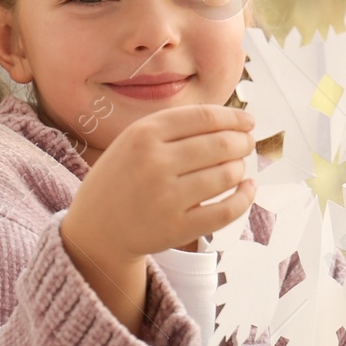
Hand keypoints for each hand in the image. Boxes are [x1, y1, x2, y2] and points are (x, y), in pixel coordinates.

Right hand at [62, 103, 256, 263]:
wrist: (96, 229)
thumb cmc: (123, 178)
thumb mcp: (134, 140)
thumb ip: (175, 127)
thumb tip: (231, 121)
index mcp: (144, 134)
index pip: (204, 117)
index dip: (234, 118)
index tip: (248, 122)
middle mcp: (155, 162)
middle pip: (220, 144)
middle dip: (242, 142)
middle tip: (247, 144)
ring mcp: (166, 197)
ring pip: (226, 175)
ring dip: (240, 168)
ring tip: (238, 167)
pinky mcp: (177, 228)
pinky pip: (226, 210)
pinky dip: (244, 197)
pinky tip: (247, 189)